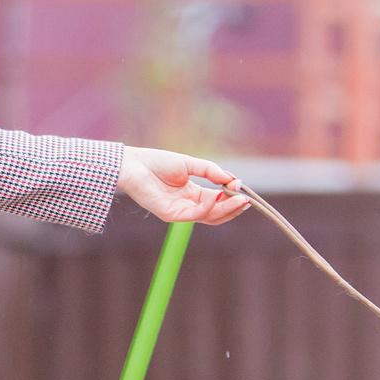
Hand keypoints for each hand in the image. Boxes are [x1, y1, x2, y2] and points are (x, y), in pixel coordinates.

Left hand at [118, 148, 250, 224]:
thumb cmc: (157, 162)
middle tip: (246, 200)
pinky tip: (217, 197)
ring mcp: (180, 212)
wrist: (133, 165)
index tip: (243, 189)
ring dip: (226, 209)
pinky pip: (195, 215)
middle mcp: (188, 205)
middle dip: (233, 207)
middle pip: (217, 213)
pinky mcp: (171, 215)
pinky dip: (208, 207)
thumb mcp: (190, 163)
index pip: (217, 201)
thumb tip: (232, 179)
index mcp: (192, 193)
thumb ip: (211, 171)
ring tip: (239, 200)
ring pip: (209, 217)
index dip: (231, 197)